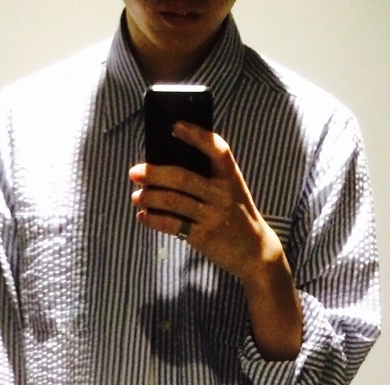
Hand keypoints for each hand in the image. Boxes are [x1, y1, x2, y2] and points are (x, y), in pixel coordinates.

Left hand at [129, 122, 301, 361]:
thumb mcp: (232, 193)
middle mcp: (223, 195)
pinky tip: (143, 216)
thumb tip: (166, 168)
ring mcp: (213, 216)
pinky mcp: (204, 237)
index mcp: (232, 177)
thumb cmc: (236, 215)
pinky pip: (173, 225)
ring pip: (173, 201)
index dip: (196, 136)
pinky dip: (154, 220)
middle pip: (183, 178)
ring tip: (136, 196)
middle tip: (135, 172)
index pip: (216, 149)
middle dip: (155, 173)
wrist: (255, 252)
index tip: (175, 126)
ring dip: (150, 197)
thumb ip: (209, 179)